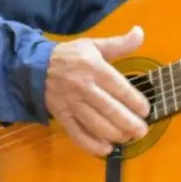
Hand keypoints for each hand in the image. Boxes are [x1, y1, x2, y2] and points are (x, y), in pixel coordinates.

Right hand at [44, 26, 150, 155]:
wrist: (35, 66)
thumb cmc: (70, 56)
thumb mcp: (94, 45)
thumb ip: (119, 44)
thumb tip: (140, 32)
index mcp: (94, 68)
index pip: (118, 87)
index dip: (134, 101)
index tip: (146, 111)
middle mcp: (83, 87)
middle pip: (109, 109)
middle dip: (128, 122)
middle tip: (142, 131)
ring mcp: (71, 103)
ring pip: (95, 123)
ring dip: (114, 134)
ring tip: (129, 138)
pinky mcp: (61, 116)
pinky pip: (77, 134)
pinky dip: (92, 144)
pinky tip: (107, 149)